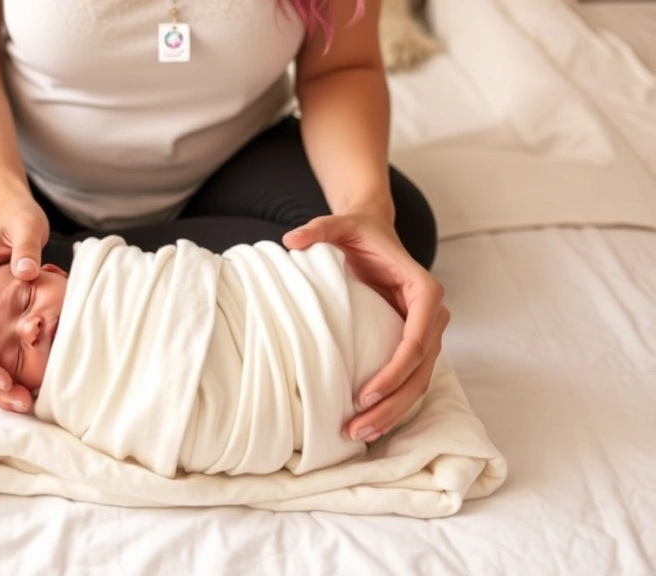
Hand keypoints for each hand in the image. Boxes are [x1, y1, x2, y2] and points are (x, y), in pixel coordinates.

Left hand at [283, 210, 448, 442]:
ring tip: (359, 434)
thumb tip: (291, 239)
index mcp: (423, 289)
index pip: (416, 338)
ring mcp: (426, 332)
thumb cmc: (358, 232)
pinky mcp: (414, 343)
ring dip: (393, 412)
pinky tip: (368, 424)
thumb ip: (319, 229)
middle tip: (357, 428)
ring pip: (419, 382)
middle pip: (420, 370)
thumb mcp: (340, 225)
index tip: (365, 394)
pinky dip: (393, 404)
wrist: (374, 232)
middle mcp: (432, 314)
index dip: (394, 370)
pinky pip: (410, 380)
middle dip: (392, 404)